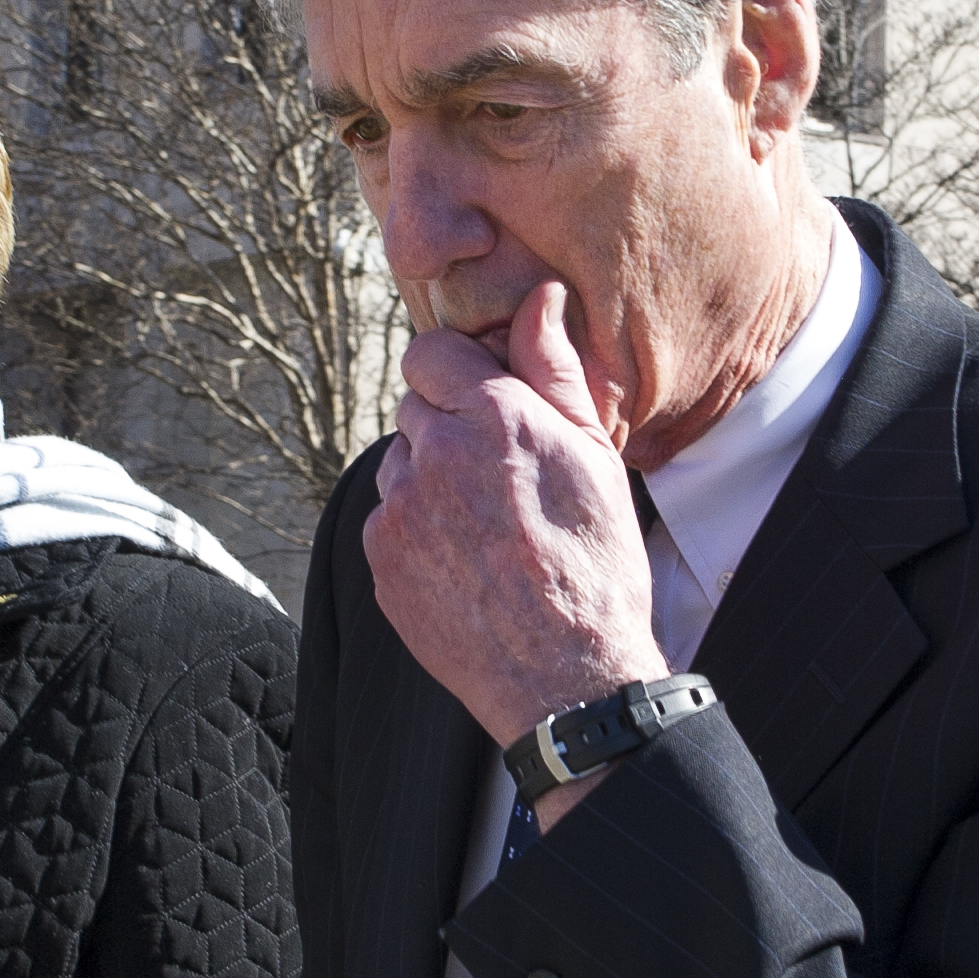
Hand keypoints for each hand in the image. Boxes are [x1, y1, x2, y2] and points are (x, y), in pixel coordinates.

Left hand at [362, 282, 665, 773]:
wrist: (567, 679)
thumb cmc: (597, 565)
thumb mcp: (595, 458)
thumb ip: (556, 372)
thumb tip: (538, 298)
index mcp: (495, 416)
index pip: (430, 352)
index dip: (458, 374)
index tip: (481, 400)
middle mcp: (437, 454)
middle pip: (413, 408)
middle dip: (446, 427)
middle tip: (496, 476)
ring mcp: (400, 511)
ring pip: (398, 466)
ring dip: (429, 481)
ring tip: (484, 528)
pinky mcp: (381, 560)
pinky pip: (387, 521)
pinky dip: (415, 533)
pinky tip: (464, 564)